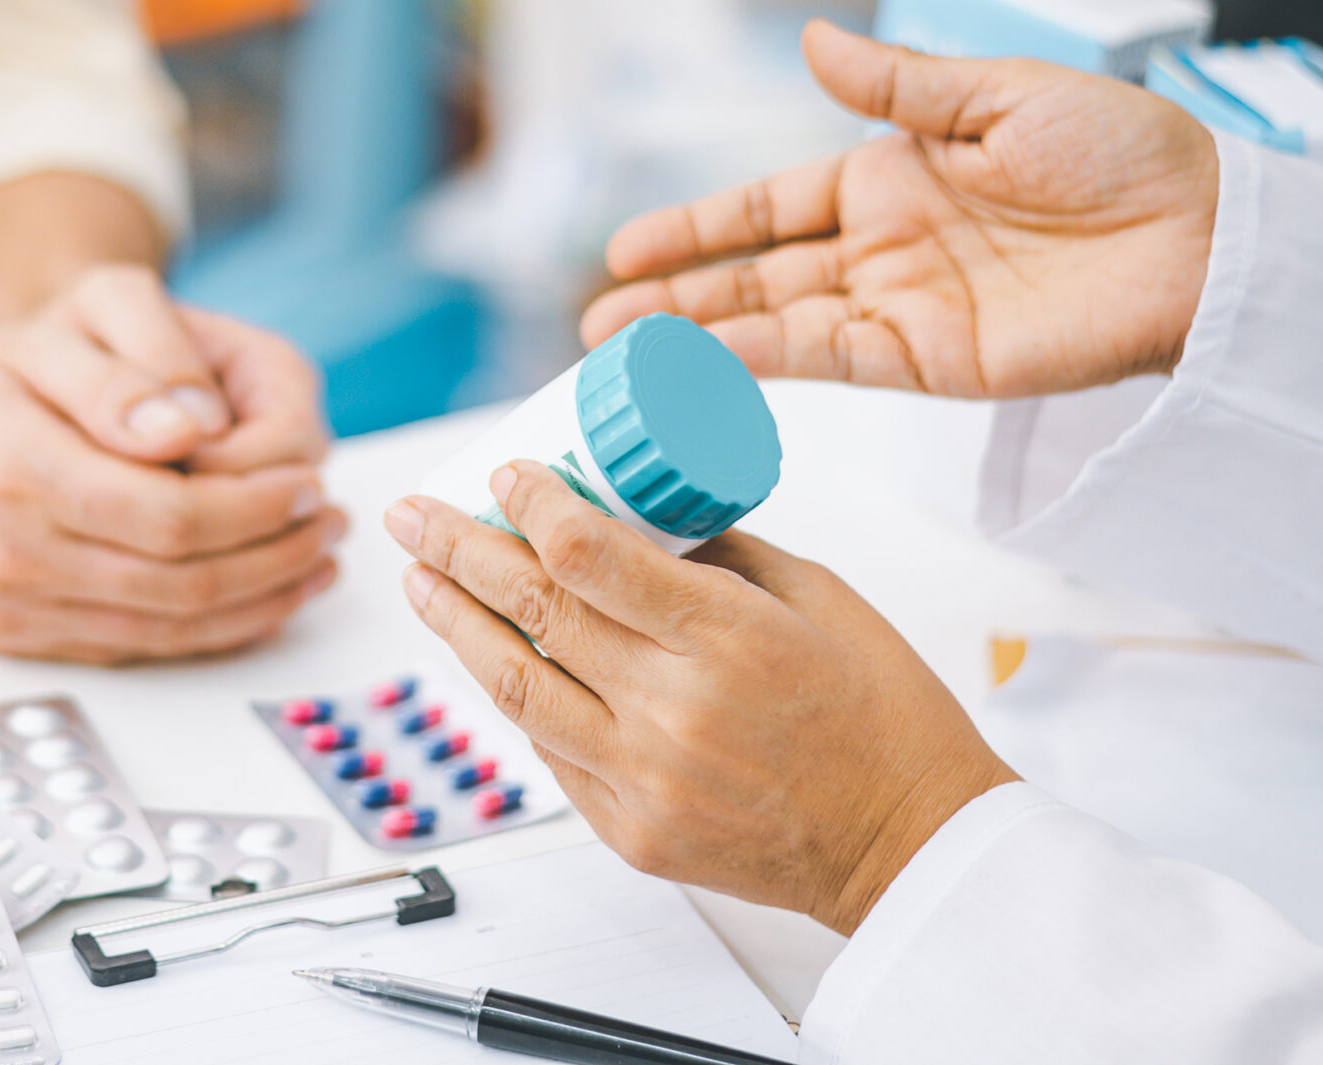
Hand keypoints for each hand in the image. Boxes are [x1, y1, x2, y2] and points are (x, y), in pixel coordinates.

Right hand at [0, 328, 341, 663]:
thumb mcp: (38, 335)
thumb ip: (124, 368)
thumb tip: (197, 426)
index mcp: (16, 465)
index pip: (172, 513)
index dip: (258, 505)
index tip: (308, 477)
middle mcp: (11, 552)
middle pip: (182, 581)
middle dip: (276, 556)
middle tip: (329, 521)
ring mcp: (13, 609)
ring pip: (169, 628)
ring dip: (260, 601)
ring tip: (314, 560)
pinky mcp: (20, 642)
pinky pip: (137, 649)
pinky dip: (212, 631)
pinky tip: (257, 598)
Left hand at [384, 461, 1014, 933]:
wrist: (910, 846)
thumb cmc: (882, 717)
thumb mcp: (818, 599)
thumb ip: (720, 555)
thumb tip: (637, 512)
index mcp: (725, 638)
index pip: (587, 555)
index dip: (531, 507)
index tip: (502, 477)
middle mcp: (672, 709)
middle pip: (533, 613)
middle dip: (458, 552)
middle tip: (412, 515)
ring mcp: (643, 778)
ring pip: (514, 688)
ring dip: (455, 626)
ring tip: (419, 581)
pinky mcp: (631, 831)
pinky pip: (549, 752)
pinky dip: (514, 696)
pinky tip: (489, 656)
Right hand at [581, 21, 1218, 398]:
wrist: (1205, 238)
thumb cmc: (1124, 154)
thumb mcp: (1000, 95)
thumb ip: (897, 86)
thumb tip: (812, 42)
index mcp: (895, 175)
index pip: (772, 207)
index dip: (699, 227)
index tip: (628, 247)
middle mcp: (887, 247)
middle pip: (758, 276)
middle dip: (677, 297)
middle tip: (601, 320)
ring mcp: (905, 308)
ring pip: (780, 325)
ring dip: (703, 338)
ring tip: (627, 350)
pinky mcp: (934, 361)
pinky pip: (833, 360)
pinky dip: (768, 363)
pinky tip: (712, 360)